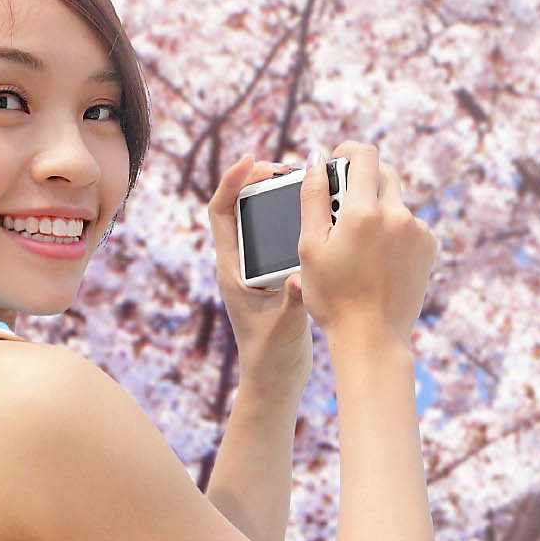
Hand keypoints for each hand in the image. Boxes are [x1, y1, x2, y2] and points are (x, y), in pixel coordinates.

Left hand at [207, 148, 313, 389]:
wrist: (275, 380)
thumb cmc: (271, 357)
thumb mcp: (284, 327)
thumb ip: (291, 302)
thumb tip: (300, 278)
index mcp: (232, 269)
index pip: (220, 213)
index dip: (231, 181)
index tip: (252, 160)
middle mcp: (240, 263)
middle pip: (239, 207)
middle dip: (259, 181)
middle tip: (287, 167)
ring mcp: (257, 268)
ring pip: (261, 219)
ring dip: (278, 197)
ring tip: (304, 182)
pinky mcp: (276, 275)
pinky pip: (280, 235)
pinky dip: (295, 218)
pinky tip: (320, 213)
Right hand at [297, 140, 436, 347]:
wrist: (372, 338)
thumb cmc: (333, 296)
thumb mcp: (310, 246)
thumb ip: (312, 197)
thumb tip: (315, 157)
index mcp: (364, 211)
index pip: (365, 155)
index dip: (348, 151)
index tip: (337, 160)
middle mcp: (397, 215)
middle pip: (383, 173)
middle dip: (362, 180)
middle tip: (341, 207)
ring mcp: (418, 231)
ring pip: (395, 200)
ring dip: (377, 208)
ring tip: (358, 243)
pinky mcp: (429, 247)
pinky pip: (409, 223)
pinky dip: (393, 229)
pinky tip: (378, 257)